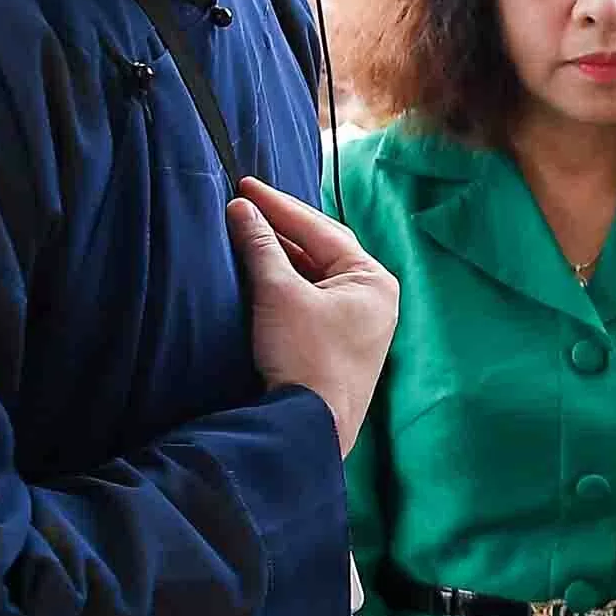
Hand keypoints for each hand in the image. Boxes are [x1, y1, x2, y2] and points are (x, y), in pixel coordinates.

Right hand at [232, 176, 400, 452]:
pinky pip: (309, 300)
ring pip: (313, 276)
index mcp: (374, 281)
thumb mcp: (279, 294)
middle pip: (321, 250)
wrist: (309, 428)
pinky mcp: (336, 344)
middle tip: (244, 204)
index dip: (281, 207)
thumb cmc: (305, 359)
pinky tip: (258, 270)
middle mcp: (373, 299)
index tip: (246, 187)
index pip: (323, 230)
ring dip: (280, 256)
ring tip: (245, 232)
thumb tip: (240, 210)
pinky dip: (284, 284)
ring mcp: (357, 323)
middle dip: (282, 228)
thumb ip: (261, 246)